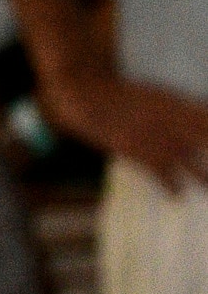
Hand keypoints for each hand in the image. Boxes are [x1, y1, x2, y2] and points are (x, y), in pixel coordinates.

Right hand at [45, 66, 207, 188]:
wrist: (96, 101)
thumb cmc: (129, 97)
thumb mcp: (161, 97)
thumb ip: (183, 109)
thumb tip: (200, 120)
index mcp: (181, 105)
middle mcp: (174, 122)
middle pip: (205, 140)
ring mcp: (158, 139)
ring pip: (188, 162)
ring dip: (202, 177)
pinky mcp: (141, 154)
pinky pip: (161, 174)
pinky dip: (170, 186)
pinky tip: (178, 196)